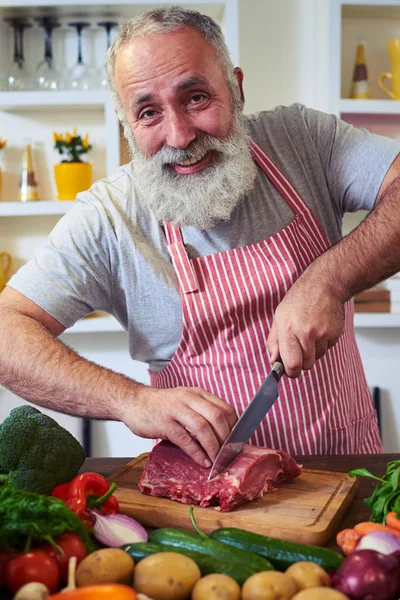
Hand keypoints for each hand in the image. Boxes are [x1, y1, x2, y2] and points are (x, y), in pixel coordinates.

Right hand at [121, 386, 237, 466]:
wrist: (133, 402)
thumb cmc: (161, 406)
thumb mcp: (184, 402)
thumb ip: (201, 412)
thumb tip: (222, 434)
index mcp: (197, 393)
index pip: (224, 407)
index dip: (234, 426)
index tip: (236, 441)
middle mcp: (188, 398)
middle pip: (217, 416)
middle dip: (226, 437)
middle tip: (228, 453)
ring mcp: (176, 410)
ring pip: (202, 427)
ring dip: (213, 447)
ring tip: (216, 460)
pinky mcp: (164, 423)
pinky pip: (185, 439)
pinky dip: (197, 452)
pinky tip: (202, 461)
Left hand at [267, 274, 344, 377]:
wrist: (324, 285)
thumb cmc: (299, 300)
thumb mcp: (279, 316)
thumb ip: (274, 341)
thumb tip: (273, 361)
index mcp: (288, 329)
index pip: (292, 364)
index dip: (291, 372)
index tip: (290, 370)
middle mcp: (306, 332)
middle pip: (306, 365)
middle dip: (302, 361)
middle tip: (300, 347)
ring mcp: (323, 333)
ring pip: (317, 357)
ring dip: (313, 351)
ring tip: (310, 332)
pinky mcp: (335, 333)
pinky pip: (328, 348)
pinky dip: (323, 343)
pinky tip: (320, 328)